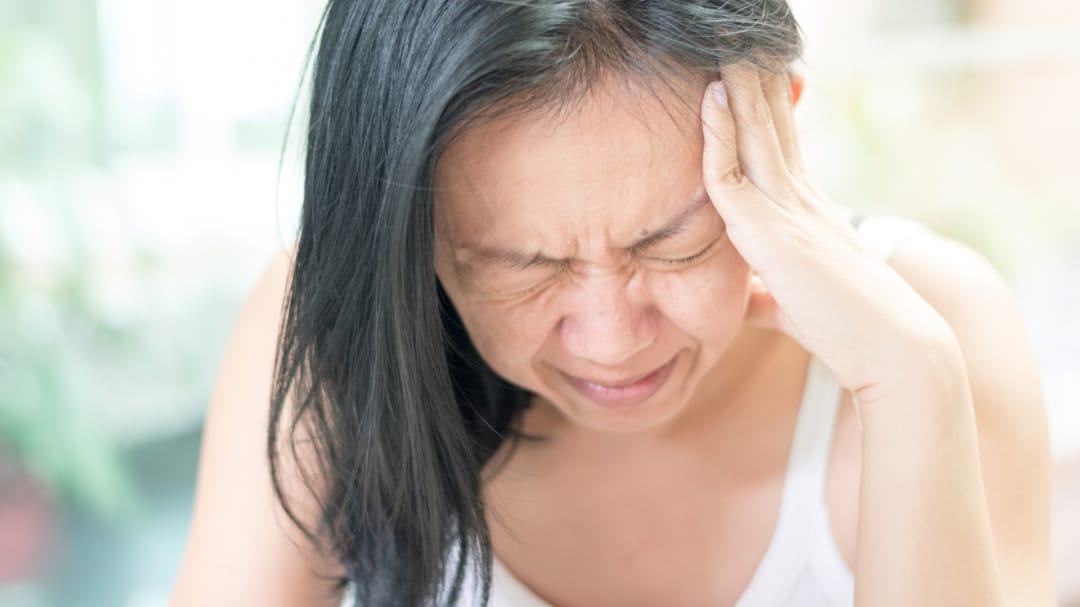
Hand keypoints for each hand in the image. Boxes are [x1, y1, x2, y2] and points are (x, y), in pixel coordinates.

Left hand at [700, 63, 959, 402]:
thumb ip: (763, 293)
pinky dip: (718, 137)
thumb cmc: (845, 329)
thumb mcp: (791, 304)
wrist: (892, 349)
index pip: (779, 143)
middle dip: (749, 78)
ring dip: (735, 86)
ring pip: (755, 134)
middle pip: (769, 123)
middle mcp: (800, 198)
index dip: (761, 105)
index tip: (743, 74)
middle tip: (736, 38)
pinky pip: (733, 175)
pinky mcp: (774, 233)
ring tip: (721, 44)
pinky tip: (709, 102)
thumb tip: (745, 299)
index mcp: (805, 209)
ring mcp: (790, 209)